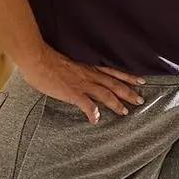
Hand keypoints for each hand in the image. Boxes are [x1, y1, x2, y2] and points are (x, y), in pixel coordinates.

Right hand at [20, 49, 145, 123]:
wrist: (36, 58)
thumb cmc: (47, 58)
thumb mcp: (67, 60)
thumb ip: (75, 68)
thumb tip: (76, 74)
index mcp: (88, 66)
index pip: (113, 71)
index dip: (127, 76)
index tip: (140, 80)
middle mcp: (88, 74)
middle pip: (114, 84)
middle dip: (129, 92)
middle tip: (141, 100)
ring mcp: (81, 84)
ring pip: (106, 94)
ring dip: (116, 104)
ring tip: (125, 112)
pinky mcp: (72, 93)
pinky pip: (86, 105)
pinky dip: (93, 113)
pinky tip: (95, 120)